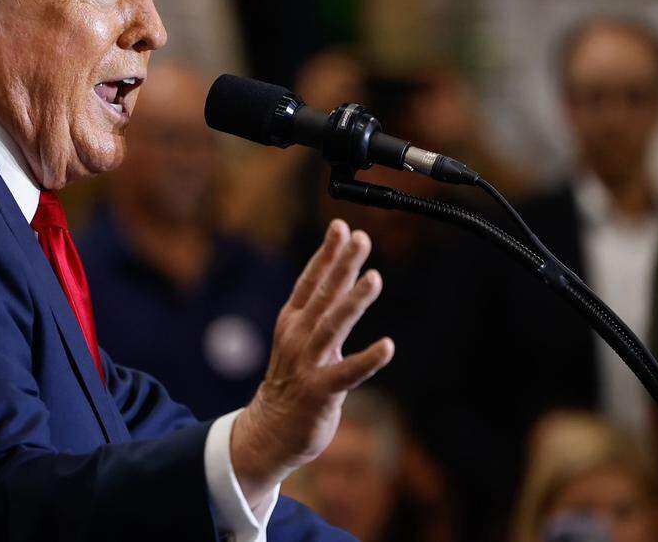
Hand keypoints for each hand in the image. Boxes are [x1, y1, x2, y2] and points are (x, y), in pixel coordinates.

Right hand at [230, 219, 393, 506]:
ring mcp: (307, 363)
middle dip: (341, 264)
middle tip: (361, 238)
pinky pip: (348, 373)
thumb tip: (346, 276)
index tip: (341, 226)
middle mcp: (297, 337)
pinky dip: (367, 359)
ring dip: (353, 302)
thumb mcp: (303, 340)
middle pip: (322, 295)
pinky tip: (388, 347)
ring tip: (374, 278)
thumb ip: (324, 311)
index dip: (326, 253)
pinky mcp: (320, 391)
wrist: (270, 430)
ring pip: (332, 326)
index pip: (310, 281)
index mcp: (292, 322)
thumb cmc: (293, 382)